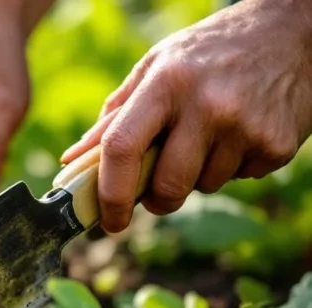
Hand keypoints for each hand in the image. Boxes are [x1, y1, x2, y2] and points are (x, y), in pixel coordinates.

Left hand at [61, 0, 311, 232]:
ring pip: (204, 186)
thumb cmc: (205, 54)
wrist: (289, 33)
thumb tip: (73, 162)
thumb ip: (114, 115)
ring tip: (211, 134)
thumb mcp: (156, 67)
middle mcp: (206, 105)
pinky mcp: (277, 145)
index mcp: (165, 83)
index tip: (107, 220)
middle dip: (158, 200)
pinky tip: (240, 132)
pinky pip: (239, 179)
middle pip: (166, 185)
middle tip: (159, 188)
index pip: (122, 148)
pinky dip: (233, 166)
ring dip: (199, 175)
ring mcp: (245, 127)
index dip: (110, 194)